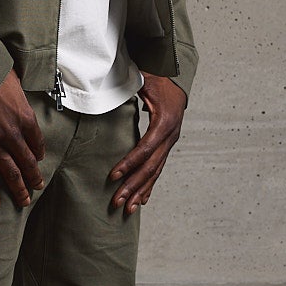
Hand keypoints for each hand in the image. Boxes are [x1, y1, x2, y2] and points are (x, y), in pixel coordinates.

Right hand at [0, 67, 46, 210]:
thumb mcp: (13, 79)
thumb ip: (16, 90)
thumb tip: (16, 86)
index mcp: (25, 117)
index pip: (37, 141)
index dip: (38, 153)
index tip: (38, 159)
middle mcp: (13, 134)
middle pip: (27, 161)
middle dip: (33, 176)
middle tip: (37, 187)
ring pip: (10, 172)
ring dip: (18, 188)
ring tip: (23, 200)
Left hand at [108, 73, 186, 214]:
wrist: (176, 77)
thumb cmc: (158, 77)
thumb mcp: (143, 79)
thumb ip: (129, 87)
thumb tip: (109, 89)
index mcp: (164, 122)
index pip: (145, 148)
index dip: (129, 163)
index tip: (114, 175)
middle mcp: (170, 135)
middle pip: (151, 166)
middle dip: (133, 185)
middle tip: (117, 201)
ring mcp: (170, 141)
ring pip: (156, 171)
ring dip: (141, 191)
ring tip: (128, 208)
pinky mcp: (167, 144)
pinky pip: (158, 168)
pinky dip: (149, 185)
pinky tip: (142, 200)